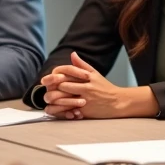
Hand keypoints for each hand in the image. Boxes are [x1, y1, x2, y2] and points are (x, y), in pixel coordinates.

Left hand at [42, 52, 156, 119]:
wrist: (118, 102)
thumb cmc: (105, 88)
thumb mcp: (95, 74)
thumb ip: (82, 65)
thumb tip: (72, 54)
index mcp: (87, 76)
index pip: (68, 71)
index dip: (56, 74)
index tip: (49, 77)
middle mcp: (86, 86)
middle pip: (63, 84)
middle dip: (53, 87)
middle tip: (46, 89)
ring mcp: (86, 99)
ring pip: (64, 98)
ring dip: (54, 98)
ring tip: (49, 99)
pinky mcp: (86, 110)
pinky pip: (69, 110)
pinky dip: (60, 110)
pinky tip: (54, 109)